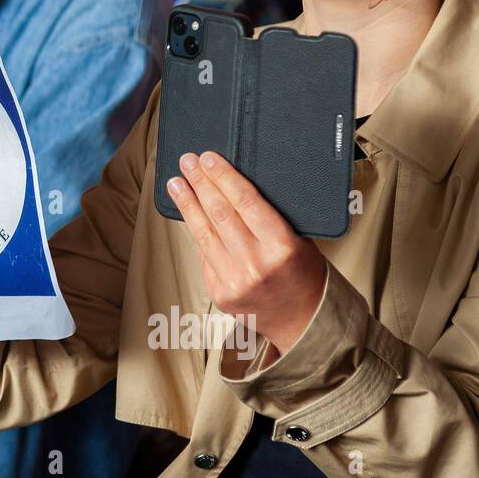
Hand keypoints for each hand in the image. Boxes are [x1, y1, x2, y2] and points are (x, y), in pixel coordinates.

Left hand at [165, 150, 326, 354]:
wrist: (302, 319)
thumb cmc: (302, 273)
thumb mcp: (297, 239)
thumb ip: (267, 218)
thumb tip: (231, 186)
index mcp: (281, 247)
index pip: (246, 202)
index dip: (223, 177)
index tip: (208, 159)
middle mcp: (256, 265)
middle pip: (219, 213)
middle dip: (201, 183)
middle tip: (187, 162)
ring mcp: (234, 281)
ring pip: (204, 233)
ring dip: (187, 204)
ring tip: (176, 183)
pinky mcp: (219, 293)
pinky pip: (204, 255)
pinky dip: (196, 232)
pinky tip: (188, 214)